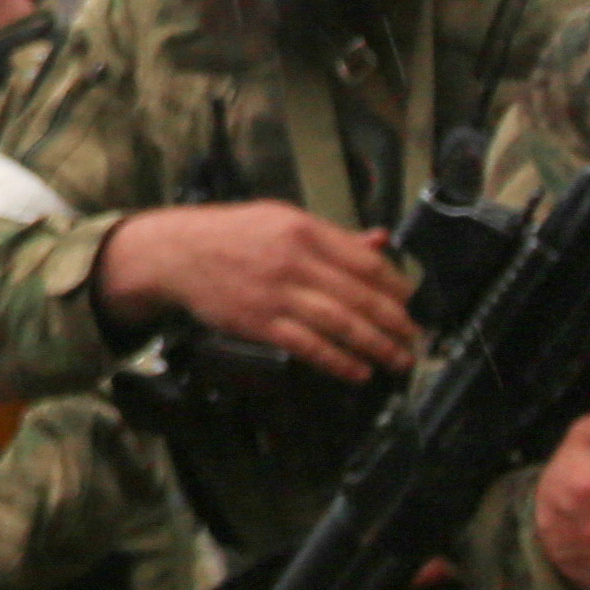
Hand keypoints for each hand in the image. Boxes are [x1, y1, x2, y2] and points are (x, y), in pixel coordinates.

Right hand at [95, 203, 421, 379]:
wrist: (175, 253)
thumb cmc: (230, 235)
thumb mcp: (281, 219)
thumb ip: (331, 236)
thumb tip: (378, 243)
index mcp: (303, 229)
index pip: (366, 262)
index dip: (397, 286)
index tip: (412, 303)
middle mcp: (294, 260)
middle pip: (361, 296)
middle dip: (396, 323)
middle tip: (414, 338)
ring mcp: (277, 294)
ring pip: (341, 324)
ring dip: (377, 346)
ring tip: (398, 359)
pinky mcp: (260, 322)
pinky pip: (309, 345)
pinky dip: (339, 361)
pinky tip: (358, 370)